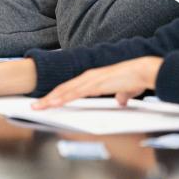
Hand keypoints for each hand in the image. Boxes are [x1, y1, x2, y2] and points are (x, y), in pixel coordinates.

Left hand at [32, 56, 161, 109]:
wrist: (143, 71)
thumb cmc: (135, 78)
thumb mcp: (125, 90)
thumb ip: (120, 95)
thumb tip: (120, 100)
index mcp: (93, 78)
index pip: (70, 88)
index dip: (57, 95)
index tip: (46, 101)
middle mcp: (89, 77)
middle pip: (63, 88)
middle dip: (48, 98)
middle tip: (35, 106)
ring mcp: (91, 80)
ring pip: (66, 91)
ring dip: (51, 99)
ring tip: (39, 106)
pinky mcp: (95, 84)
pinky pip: (75, 93)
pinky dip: (63, 99)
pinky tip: (54, 103)